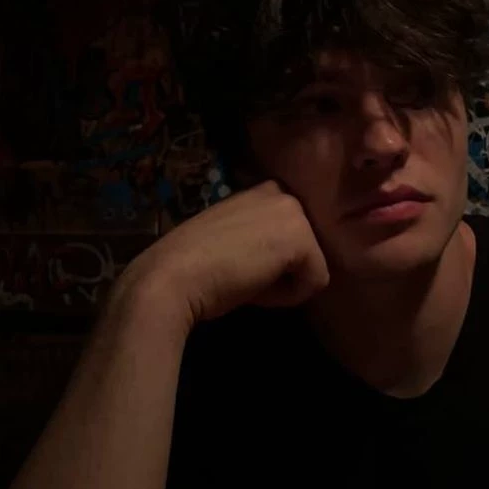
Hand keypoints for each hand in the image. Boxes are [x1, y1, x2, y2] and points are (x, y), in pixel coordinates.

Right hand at [118, 180, 329, 333]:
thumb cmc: (194, 267)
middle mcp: (282, 193)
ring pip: (313, 267)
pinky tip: (256, 287)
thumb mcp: (234, 242)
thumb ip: (261, 240)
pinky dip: (288, 296)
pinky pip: (315, 282)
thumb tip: (281, 262)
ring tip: (247, 279)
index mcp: (263, 191)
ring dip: (283, 284)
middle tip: (242, 274)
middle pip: (307, 251)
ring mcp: (294, 212)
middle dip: (282, 272)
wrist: (173, 276)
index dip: (274, 261)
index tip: (242, 266)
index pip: (292, 236)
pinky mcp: (301, 238)